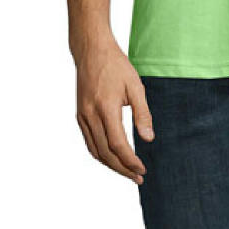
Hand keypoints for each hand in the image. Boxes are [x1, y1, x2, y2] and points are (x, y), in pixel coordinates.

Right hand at [74, 34, 153, 184]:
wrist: (92, 51)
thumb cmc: (116, 66)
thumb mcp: (135, 86)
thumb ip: (142, 113)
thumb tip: (148, 138)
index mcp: (105, 108)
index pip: (117, 144)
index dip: (129, 161)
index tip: (142, 169)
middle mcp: (90, 116)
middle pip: (105, 153)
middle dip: (122, 169)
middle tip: (138, 177)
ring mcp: (82, 117)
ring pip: (95, 151)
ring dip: (111, 165)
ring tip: (127, 172)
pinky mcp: (80, 116)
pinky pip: (89, 142)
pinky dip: (100, 154)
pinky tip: (112, 157)